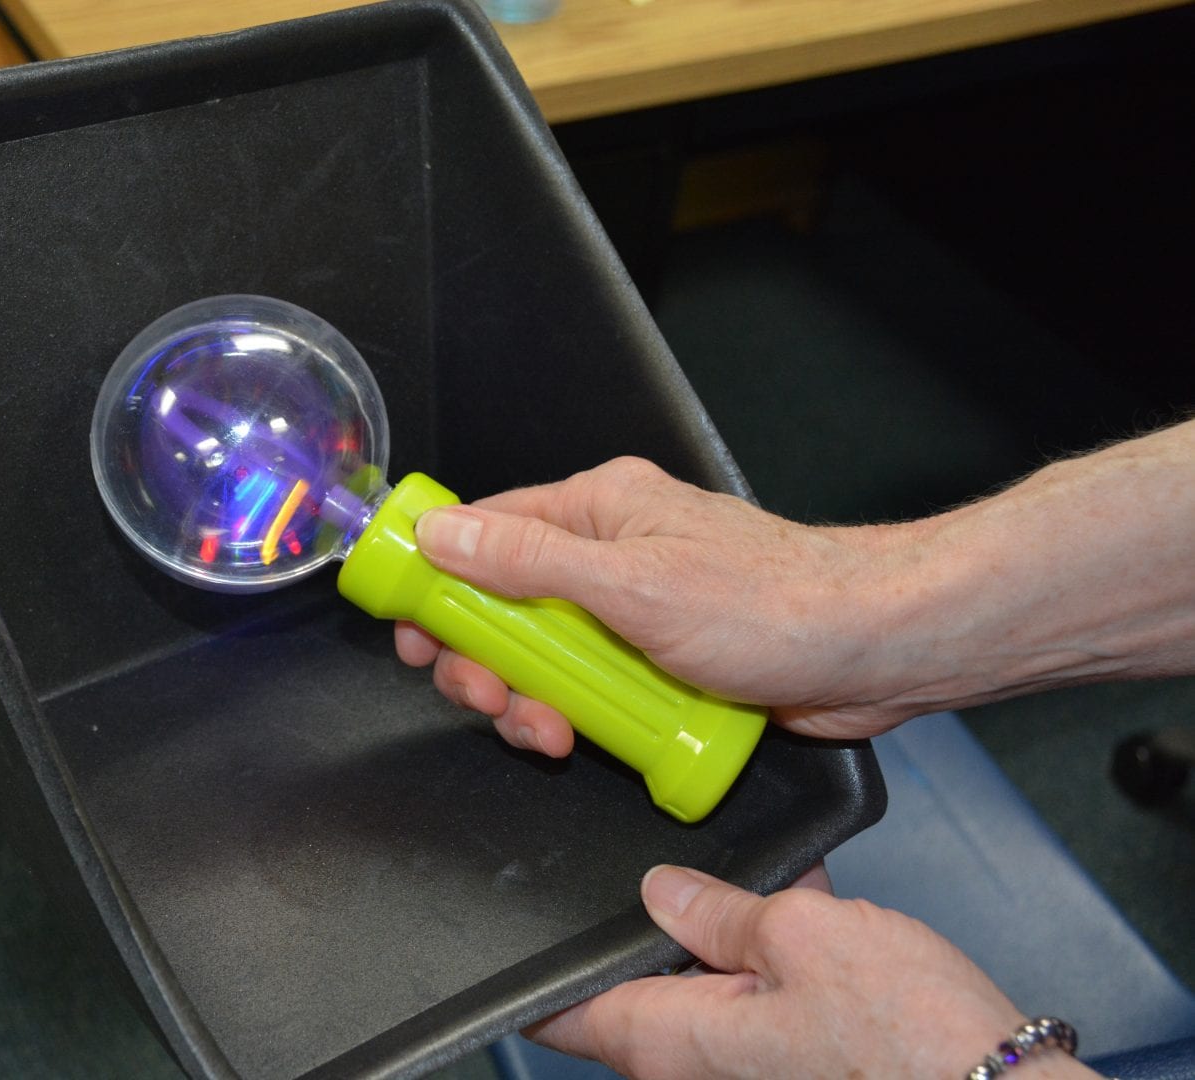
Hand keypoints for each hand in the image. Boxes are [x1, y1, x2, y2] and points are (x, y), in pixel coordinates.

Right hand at [398, 422, 1194, 757]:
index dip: (436, 579)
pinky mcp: (657, 664)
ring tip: (546, 730)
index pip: (483, 530)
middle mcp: (608, 554)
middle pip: (502, 605)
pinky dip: (575, 718)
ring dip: (528, 700)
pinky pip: (590, 691)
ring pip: (543, 658)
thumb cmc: (773, 603)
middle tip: (487, 695)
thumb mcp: (630, 583)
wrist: (873, 651)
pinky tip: (583, 739)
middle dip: (483, 659)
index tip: (412, 630)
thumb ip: (527, 559)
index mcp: (596, 510)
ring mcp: (632, 612)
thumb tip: (442, 531)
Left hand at [530, 865, 1097, 1078]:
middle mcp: (691, 1058)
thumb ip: (719, 909)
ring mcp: (742, 1055)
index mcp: (667, 1037)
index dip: (536, 960)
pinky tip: (805, 895)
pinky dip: (769, 939)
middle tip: (662, 857)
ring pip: (701, 971)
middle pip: (633, 976)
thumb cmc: (908, 1040)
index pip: (562, 1010)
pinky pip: (756, 983)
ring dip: (720, 920)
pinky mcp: (791, 1048)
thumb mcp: (802, 937)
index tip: (512, 914)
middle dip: (646, 915)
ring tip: (754, 875)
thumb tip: (662, 889)